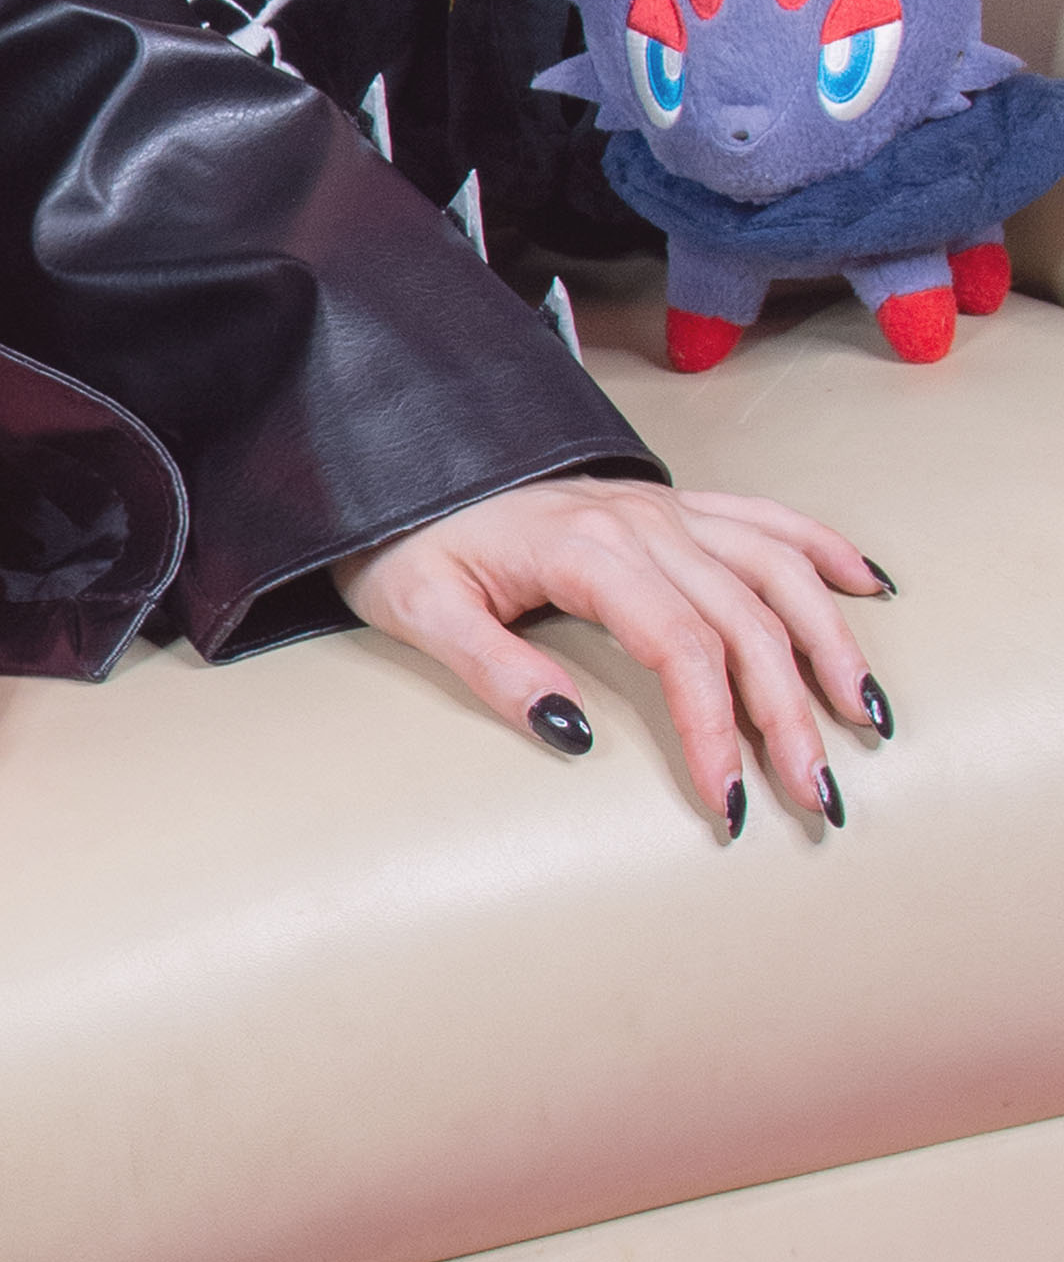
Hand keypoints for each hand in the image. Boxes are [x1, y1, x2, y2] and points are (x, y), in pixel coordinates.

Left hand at [338, 477, 892, 840]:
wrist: (393, 461)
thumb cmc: (404, 542)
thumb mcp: (421, 611)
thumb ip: (494, 670)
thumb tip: (571, 733)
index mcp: (586, 547)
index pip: (682, 648)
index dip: (715, 729)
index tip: (730, 800)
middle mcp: (642, 519)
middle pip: (746, 622)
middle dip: (790, 714)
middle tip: (818, 794)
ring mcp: (663, 506)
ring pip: (776, 571)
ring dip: (830, 643)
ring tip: (868, 715)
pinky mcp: (669, 503)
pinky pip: (767, 517)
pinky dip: (824, 549)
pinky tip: (868, 587)